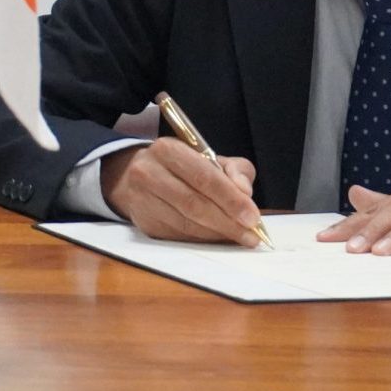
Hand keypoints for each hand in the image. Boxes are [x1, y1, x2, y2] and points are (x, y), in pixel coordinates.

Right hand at [99, 137, 263, 245]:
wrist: (137, 176)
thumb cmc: (182, 167)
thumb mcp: (210, 158)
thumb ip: (234, 170)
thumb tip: (245, 192)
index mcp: (167, 150)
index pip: (203, 177)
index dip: (230, 199)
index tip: (252, 217)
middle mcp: (148, 173)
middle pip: (193, 204)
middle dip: (227, 222)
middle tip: (251, 235)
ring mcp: (142, 200)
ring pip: (186, 224)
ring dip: (217, 234)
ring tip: (239, 237)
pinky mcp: (144, 223)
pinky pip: (179, 236)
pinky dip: (203, 240)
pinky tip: (217, 238)